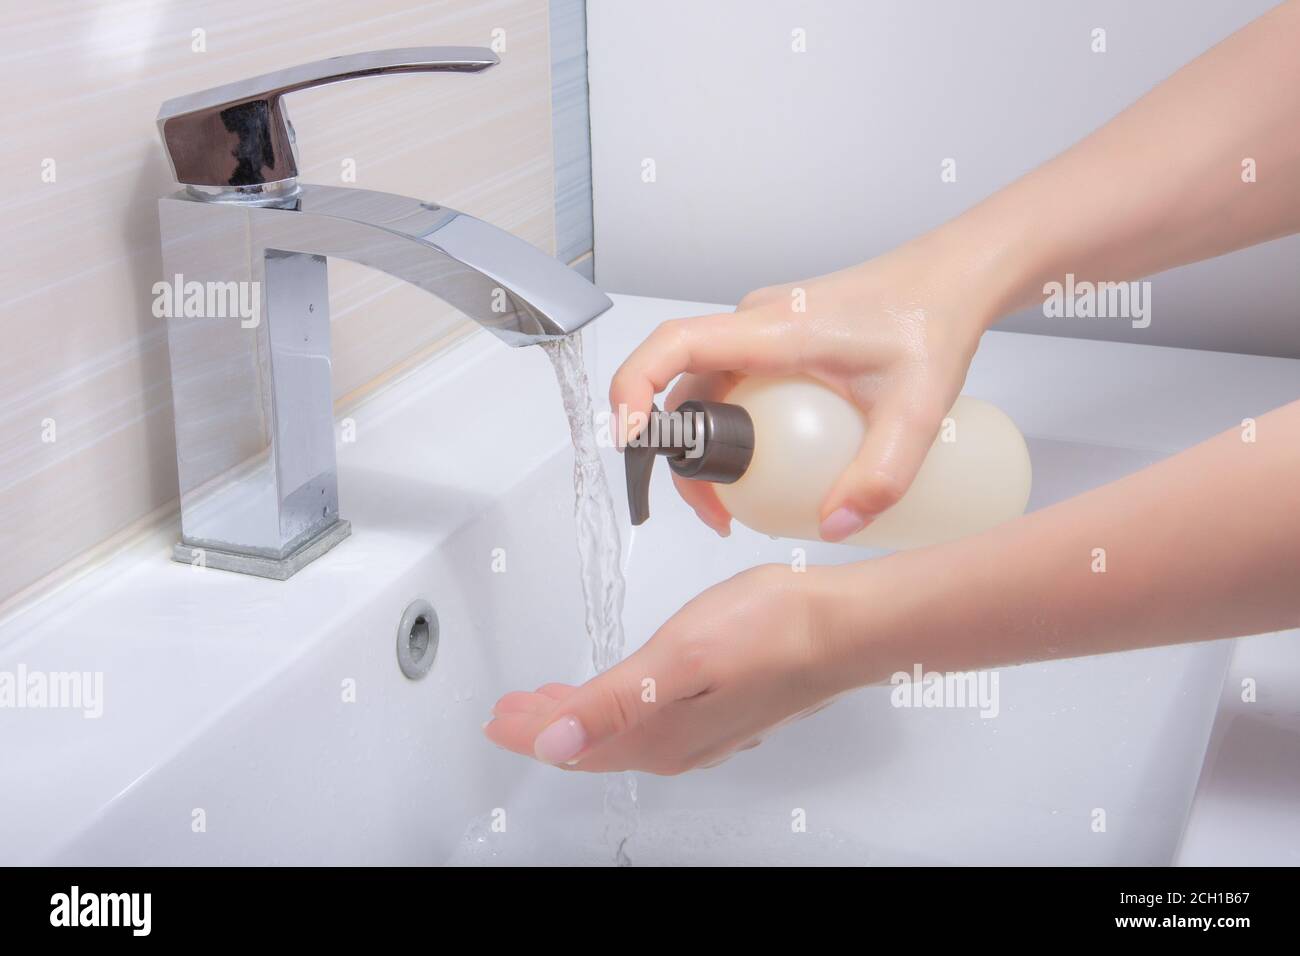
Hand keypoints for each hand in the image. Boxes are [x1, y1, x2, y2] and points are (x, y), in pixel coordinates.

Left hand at [482, 565, 842, 774]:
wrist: (845, 629)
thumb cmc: (769, 633)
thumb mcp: (675, 659)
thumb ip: (609, 704)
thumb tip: (551, 746)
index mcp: (657, 734)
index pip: (573, 742)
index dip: (530, 729)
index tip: (495, 719)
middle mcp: (678, 744)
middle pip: (594, 742)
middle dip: (549, 726)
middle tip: (513, 712)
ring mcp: (706, 731)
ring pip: (623, 733)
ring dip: (583, 719)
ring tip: (554, 704)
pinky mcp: (727, 713)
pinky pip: (653, 723)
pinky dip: (620, 711)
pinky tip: (623, 695)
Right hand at [609, 236, 999, 539]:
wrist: (956, 277)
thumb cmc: (933, 322)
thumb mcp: (917, 411)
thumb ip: (880, 476)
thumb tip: (832, 529)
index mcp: (773, 330)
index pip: (673, 346)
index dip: (633, 389)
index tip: (629, 440)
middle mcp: (756, 323)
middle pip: (680, 383)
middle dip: (676, 451)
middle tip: (713, 512)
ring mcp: (764, 330)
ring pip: (705, 387)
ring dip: (704, 444)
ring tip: (735, 505)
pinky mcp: (778, 340)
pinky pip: (732, 383)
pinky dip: (730, 427)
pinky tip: (762, 465)